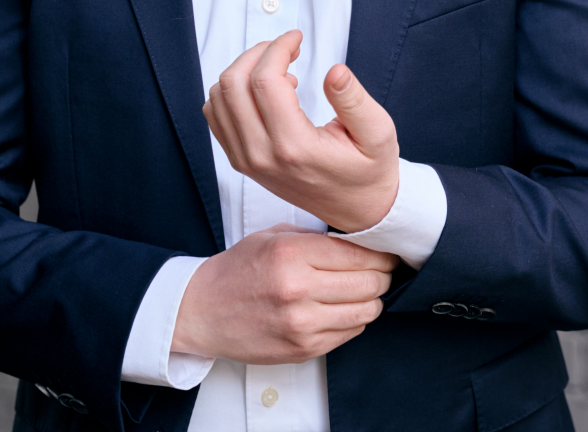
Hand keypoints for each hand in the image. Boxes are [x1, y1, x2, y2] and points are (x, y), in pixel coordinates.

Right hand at [170, 224, 395, 362]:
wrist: (202, 311)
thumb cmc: (238, 271)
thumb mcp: (273, 237)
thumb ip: (316, 237)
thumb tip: (362, 241)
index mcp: (291, 254)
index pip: (358, 254)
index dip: (380, 254)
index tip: (385, 253)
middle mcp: (298, 290)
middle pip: (369, 283)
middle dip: (382, 275)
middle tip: (381, 270)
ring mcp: (301, 324)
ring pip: (366, 311)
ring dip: (373, 300)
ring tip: (364, 290)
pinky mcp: (303, 348)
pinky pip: (350, 333)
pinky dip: (355, 319)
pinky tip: (343, 308)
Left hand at [203, 30, 400, 233]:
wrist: (358, 210)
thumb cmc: (369, 170)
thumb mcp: (378, 133)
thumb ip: (355, 100)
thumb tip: (334, 71)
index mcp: (294, 147)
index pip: (264, 81)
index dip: (278, 48)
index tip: (297, 37)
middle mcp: (262, 155)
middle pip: (232, 85)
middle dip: (257, 53)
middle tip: (286, 47)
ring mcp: (247, 161)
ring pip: (218, 98)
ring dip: (243, 71)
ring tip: (279, 70)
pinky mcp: (242, 161)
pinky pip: (217, 116)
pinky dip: (233, 92)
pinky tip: (266, 91)